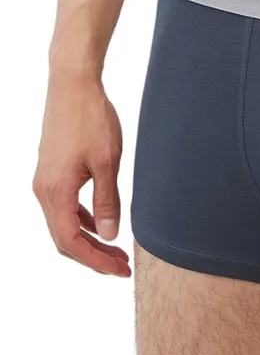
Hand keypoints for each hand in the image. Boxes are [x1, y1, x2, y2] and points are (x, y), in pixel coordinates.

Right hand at [33, 73, 131, 276]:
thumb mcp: (107, 162)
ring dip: (88, 239)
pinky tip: (101, 222)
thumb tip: (110, 235)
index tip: (118, 269)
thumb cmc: (90, 119)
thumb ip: (108, 201)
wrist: (72, 85)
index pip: (71, 242)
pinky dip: (81, 220)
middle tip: (121, 266)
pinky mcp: (51, 172)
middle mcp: (44, 191)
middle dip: (93, 256)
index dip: (95, 261)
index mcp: (55, 192)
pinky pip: (63, 207)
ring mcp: (45, 181)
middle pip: (64, 239)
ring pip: (62, 224)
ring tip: (115, 250)